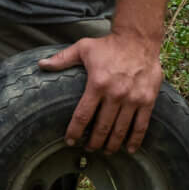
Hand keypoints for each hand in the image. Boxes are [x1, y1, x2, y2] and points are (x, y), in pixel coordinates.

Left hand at [39, 29, 163, 152]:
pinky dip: (135, 140)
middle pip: (101, 127)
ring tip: (105, 151)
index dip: (75, 132)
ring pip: (120, 130)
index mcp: (97, 84)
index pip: (82, 116)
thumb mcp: (83, 48)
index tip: (70, 141)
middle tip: (89, 149)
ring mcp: (133, 98)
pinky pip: (141, 125)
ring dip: (111, 145)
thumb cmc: (109, 44)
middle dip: (93, 143)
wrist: (139, 38)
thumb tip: (41, 65)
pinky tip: (129, 149)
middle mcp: (115, 94)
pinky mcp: (147, 100)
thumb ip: (62, 59)